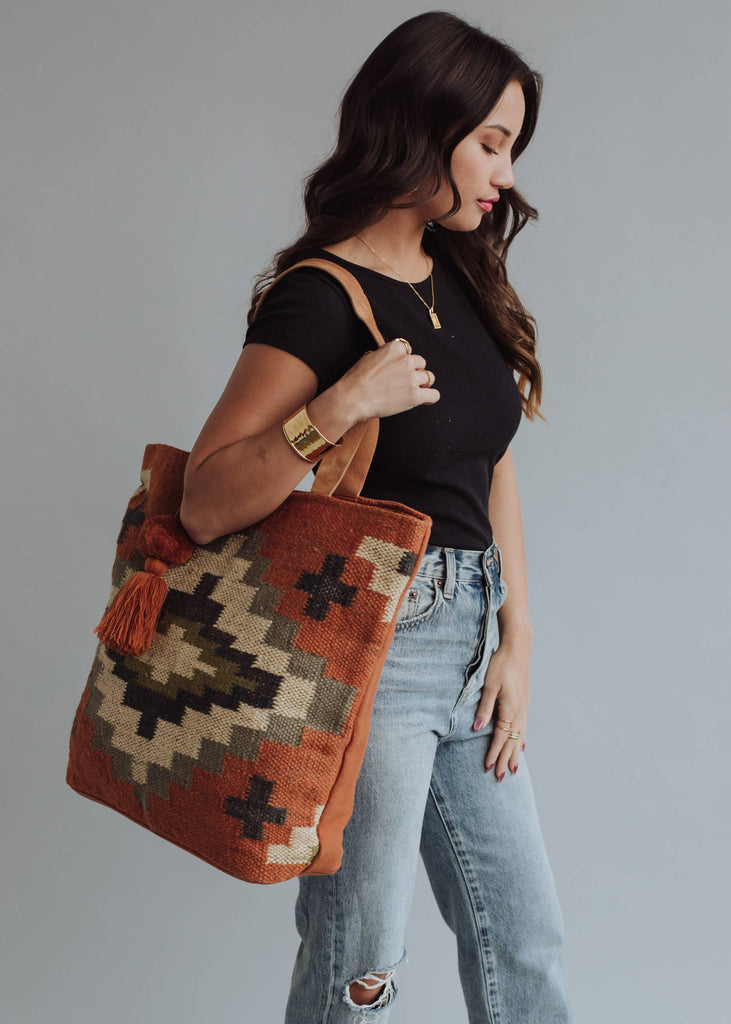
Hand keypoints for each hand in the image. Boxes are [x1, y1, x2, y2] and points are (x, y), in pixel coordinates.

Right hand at [336, 338, 439, 420]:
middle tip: (404, 382)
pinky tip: (425, 399)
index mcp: (395, 348)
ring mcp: (411, 378)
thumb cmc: (356, 380)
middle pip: (421, 363)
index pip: (408, 350)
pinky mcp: (414, 396)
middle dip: (415, 372)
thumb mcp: (369, 357)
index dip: (404, 361)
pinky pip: (434, 395)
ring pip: (429, 378)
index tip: (399, 369)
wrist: (352, 398)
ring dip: (423, 384)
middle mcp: (406, 360)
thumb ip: (386, 355)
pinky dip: (430, 397)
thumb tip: (392, 360)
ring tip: (413, 390)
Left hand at [472, 642, 529, 778]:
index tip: (489, 767)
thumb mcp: (489, 685)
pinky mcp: (524, 702)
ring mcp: (524, 707)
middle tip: (501, 777)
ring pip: (519, 736)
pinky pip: (523, 727)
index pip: (500, 737)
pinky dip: (521, 740)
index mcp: (510, 708)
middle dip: (506, 760)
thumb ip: (485, 708)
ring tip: (513, 769)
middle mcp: (520, 711)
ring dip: (515, 753)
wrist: (518, 649)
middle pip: (512, 741)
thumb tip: (478, 728)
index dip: (494, 753)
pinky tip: (521, 746)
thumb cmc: (501, 664)